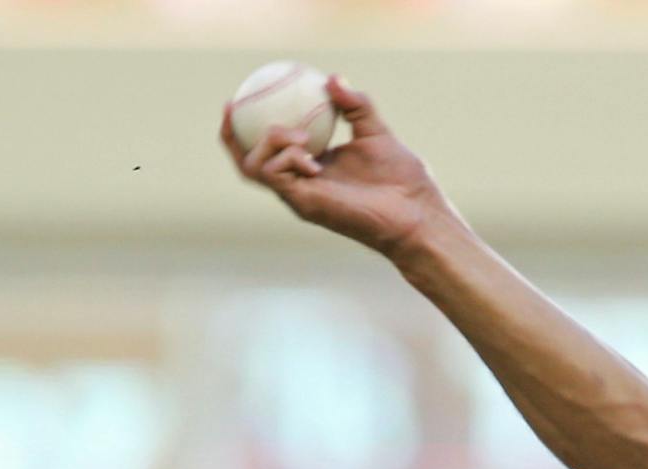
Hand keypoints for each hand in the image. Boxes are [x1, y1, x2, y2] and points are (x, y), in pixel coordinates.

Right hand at [219, 76, 455, 260]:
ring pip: (253, 167)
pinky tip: (307, 151)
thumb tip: (332, 78)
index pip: (268, 148)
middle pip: (246, 161)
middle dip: (231, 135)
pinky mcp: (305, 206)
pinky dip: (285, 158)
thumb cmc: (402, 179)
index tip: (241, 95)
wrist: (416, 212)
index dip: (247, 125)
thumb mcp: (376, 131)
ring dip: (268, 141)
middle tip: (233, 105)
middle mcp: (299, 182)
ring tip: (298, 134)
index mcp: (310, 166)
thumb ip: (355, 104)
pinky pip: (274, 176)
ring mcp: (299, 196)